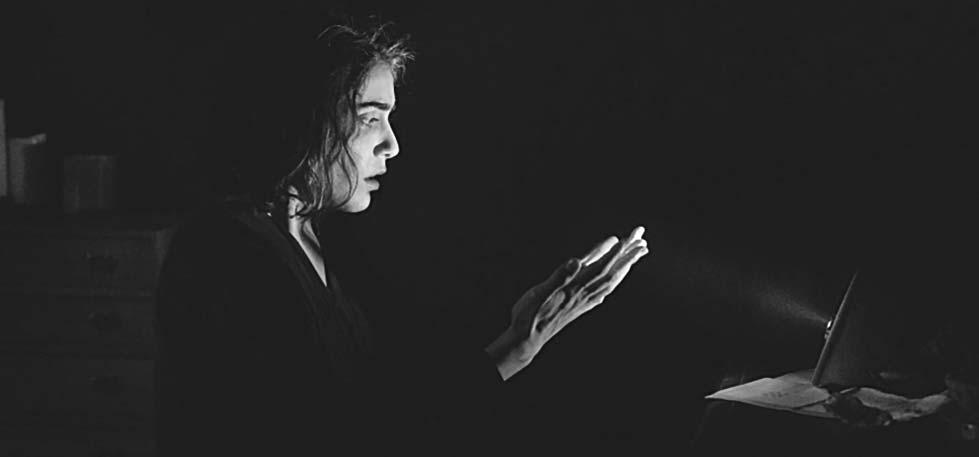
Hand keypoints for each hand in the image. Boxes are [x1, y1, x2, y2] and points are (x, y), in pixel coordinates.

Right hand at [486, 226, 648, 379]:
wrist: (527, 340)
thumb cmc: (530, 316)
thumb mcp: (540, 293)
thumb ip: (559, 277)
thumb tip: (576, 261)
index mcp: (575, 288)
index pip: (599, 267)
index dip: (613, 252)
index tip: (626, 239)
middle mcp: (584, 295)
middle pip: (611, 273)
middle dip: (628, 257)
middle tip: (643, 242)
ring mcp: (584, 302)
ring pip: (610, 282)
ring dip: (625, 267)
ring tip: (636, 256)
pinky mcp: (581, 307)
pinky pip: (603, 291)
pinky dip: (613, 281)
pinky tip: (614, 280)